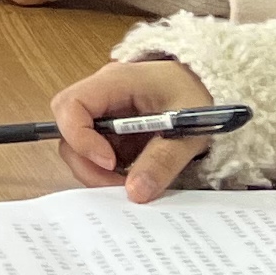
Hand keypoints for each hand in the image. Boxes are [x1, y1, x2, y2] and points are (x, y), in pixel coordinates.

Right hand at [49, 57, 218, 202]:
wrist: (208, 86)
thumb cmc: (197, 94)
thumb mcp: (188, 128)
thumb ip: (163, 160)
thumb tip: (135, 192)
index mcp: (115, 81)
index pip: (71, 104)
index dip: (80, 137)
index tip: (109, 162)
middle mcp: (101, 95)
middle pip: (67, 129)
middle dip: (86, 162)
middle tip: (117, 185)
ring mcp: (103, 113)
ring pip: (78, 146)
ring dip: (97, 171)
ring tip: (130, 183)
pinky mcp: (110, 131)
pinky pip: (96, 154)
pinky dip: (108, 172)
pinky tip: (133, 176)